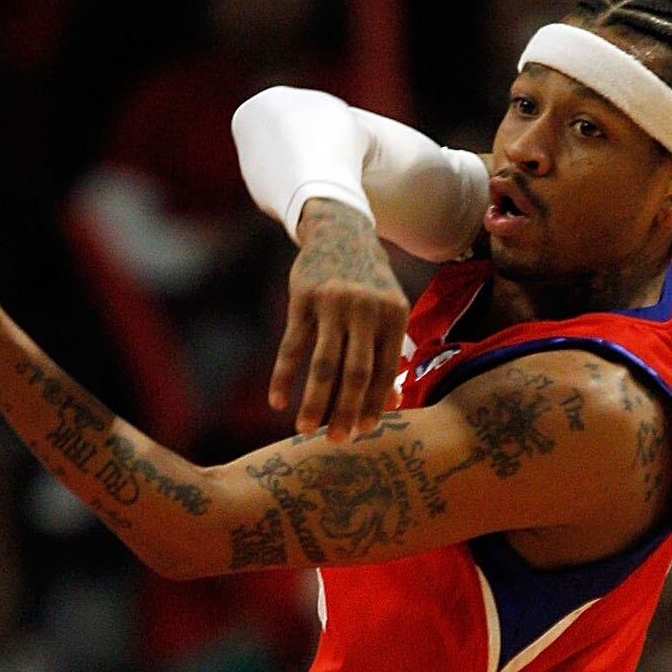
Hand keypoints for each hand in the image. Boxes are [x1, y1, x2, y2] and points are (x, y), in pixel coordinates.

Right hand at [272, 200, 409, 440]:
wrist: (340, 230)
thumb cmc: (369, 281)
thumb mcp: (388, 309)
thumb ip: (390, 353)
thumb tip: (393, 404)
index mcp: (393, 315)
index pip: (384, 369)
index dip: (374, 403)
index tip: (365, 430)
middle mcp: (365, 309)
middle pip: (355, 372)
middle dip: (345, 410)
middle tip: (336, 441)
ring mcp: (332, 304)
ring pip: (323, 363)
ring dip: (313, 401)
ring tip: (304, 430)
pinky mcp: (302, 299)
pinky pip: (292, 346)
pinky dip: (283, 376)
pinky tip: (277, 401)